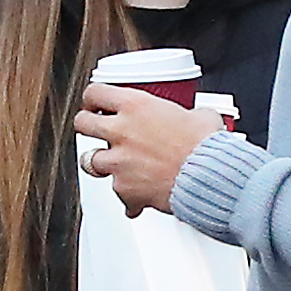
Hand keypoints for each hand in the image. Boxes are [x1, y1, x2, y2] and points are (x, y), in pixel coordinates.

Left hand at [74, 86, 206, 216]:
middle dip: (87, 126)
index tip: (95, 105)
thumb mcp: (200, 116)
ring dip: (103, 163)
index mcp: (136, 106)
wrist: (208, 177)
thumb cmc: (205, 146)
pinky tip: (141, 196)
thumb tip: (197, 119)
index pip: (96, 93)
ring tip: (120, 166)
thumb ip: (187, 116)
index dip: (92, 99)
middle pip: (82, 123)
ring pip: (90, 161)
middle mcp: (121, 132)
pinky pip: (119, 194)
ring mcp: (119, 162)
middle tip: (97, 130)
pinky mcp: (124, 189)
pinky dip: (129, 197)